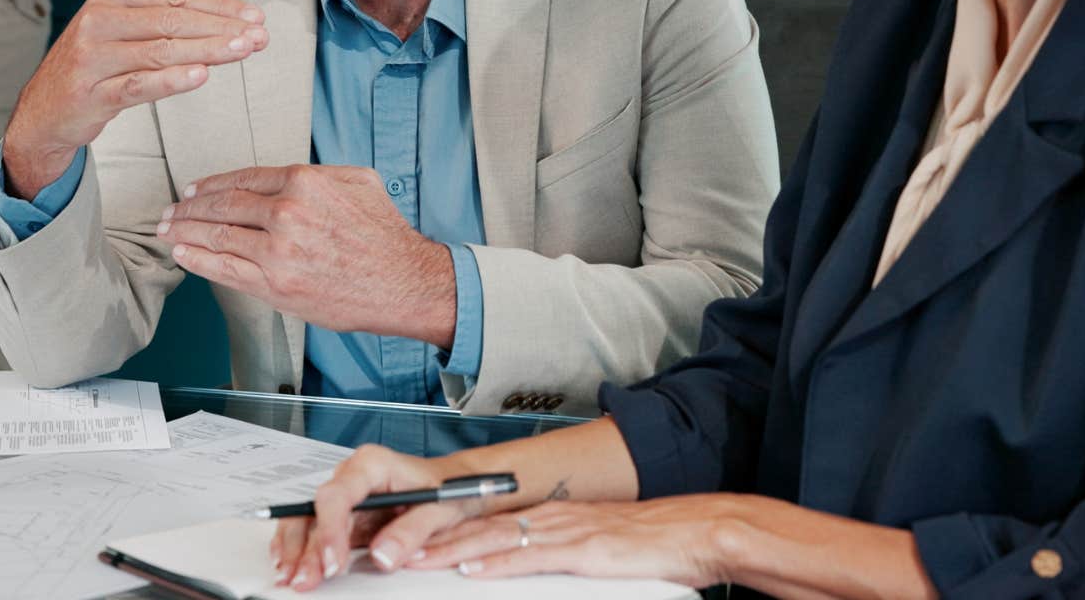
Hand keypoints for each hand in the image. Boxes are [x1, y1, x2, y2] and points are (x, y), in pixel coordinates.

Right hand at [1, 0, 267, 196]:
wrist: (44, 112)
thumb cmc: (89, 65)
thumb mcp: (112, 23)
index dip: (218, 5)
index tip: (253, 15)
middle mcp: (97, 21)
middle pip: (172, 20)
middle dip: (221, 27)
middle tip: (259, 35)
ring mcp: (92, 57)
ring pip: (160, 50)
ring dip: (208, 50)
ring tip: (243, 51)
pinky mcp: (92, 93)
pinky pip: (138, 85)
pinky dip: (172, 80)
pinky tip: (201, 76)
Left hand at [163, 165, 456, 344]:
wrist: (403, 282)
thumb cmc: (383, 235)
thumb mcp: (358, 182)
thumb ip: (318, 174)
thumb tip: (288, 178)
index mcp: (304, 182)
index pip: (243, 179)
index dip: (212, 185)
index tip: (194, 190)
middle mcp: (287, 213)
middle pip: (222, 206)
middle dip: (189, 209)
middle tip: (171, 211)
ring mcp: (278, 251)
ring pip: (217, 236)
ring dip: (185, 233)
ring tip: (168, 231)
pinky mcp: (275, 285)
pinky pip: (224, 269)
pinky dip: (198, 260)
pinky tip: (183, 255)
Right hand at [272, 445, 494, 591]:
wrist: (453, 485)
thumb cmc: (446, 489)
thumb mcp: (440, 508)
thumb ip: (413, 530)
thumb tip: (383, 555)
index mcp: (373, 464)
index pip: (339, 494)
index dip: (331, 529)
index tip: (333, 562)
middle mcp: (352, 475)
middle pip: (317, 509)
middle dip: (306, 547)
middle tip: (304, 579)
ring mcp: (345, 495)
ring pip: (308, 520)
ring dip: (297, 550)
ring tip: (290, 577)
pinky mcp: (344, 515)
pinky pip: (313, 528)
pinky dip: (300, 548)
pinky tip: (290, 564)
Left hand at [413, 496, 748, 588]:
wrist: (693, 533)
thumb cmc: (649, 545)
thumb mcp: (592, 548)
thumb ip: (554, 554)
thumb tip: (519, 565)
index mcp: (549, 517)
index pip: (484, 521)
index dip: (443, 530)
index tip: (408, 537)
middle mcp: (550, 517)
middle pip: (478, 526)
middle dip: (431, 537)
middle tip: (391, 545)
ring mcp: (563, 531)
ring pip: (493, 537)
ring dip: (449, 549)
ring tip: (412, 556)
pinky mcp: (581, 550)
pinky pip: (530, 556)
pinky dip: (495, 561)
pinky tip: (471, 566)